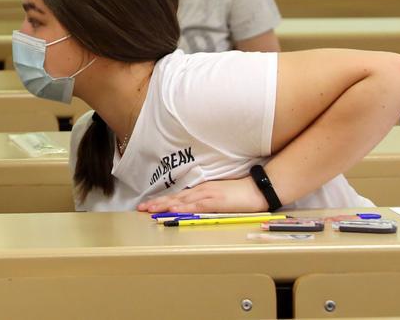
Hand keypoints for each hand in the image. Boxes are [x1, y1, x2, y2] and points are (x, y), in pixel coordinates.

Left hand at [137, 177, 267, 213]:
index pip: (178, 196)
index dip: (162, 201)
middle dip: (157, 203)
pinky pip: (196, 205)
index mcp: (201, 189)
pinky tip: (173, 210)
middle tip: (141, 209)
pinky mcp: (215, 201)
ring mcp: (207, 195)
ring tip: (150, 210)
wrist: (257, 188)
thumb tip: (192, 206)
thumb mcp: (219, 194)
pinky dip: (183, 208)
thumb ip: (206, 199)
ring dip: (165, 206)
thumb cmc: (240, 192)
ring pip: (181, 201)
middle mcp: (201, 190)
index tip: (148, 205)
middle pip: (175, 198)